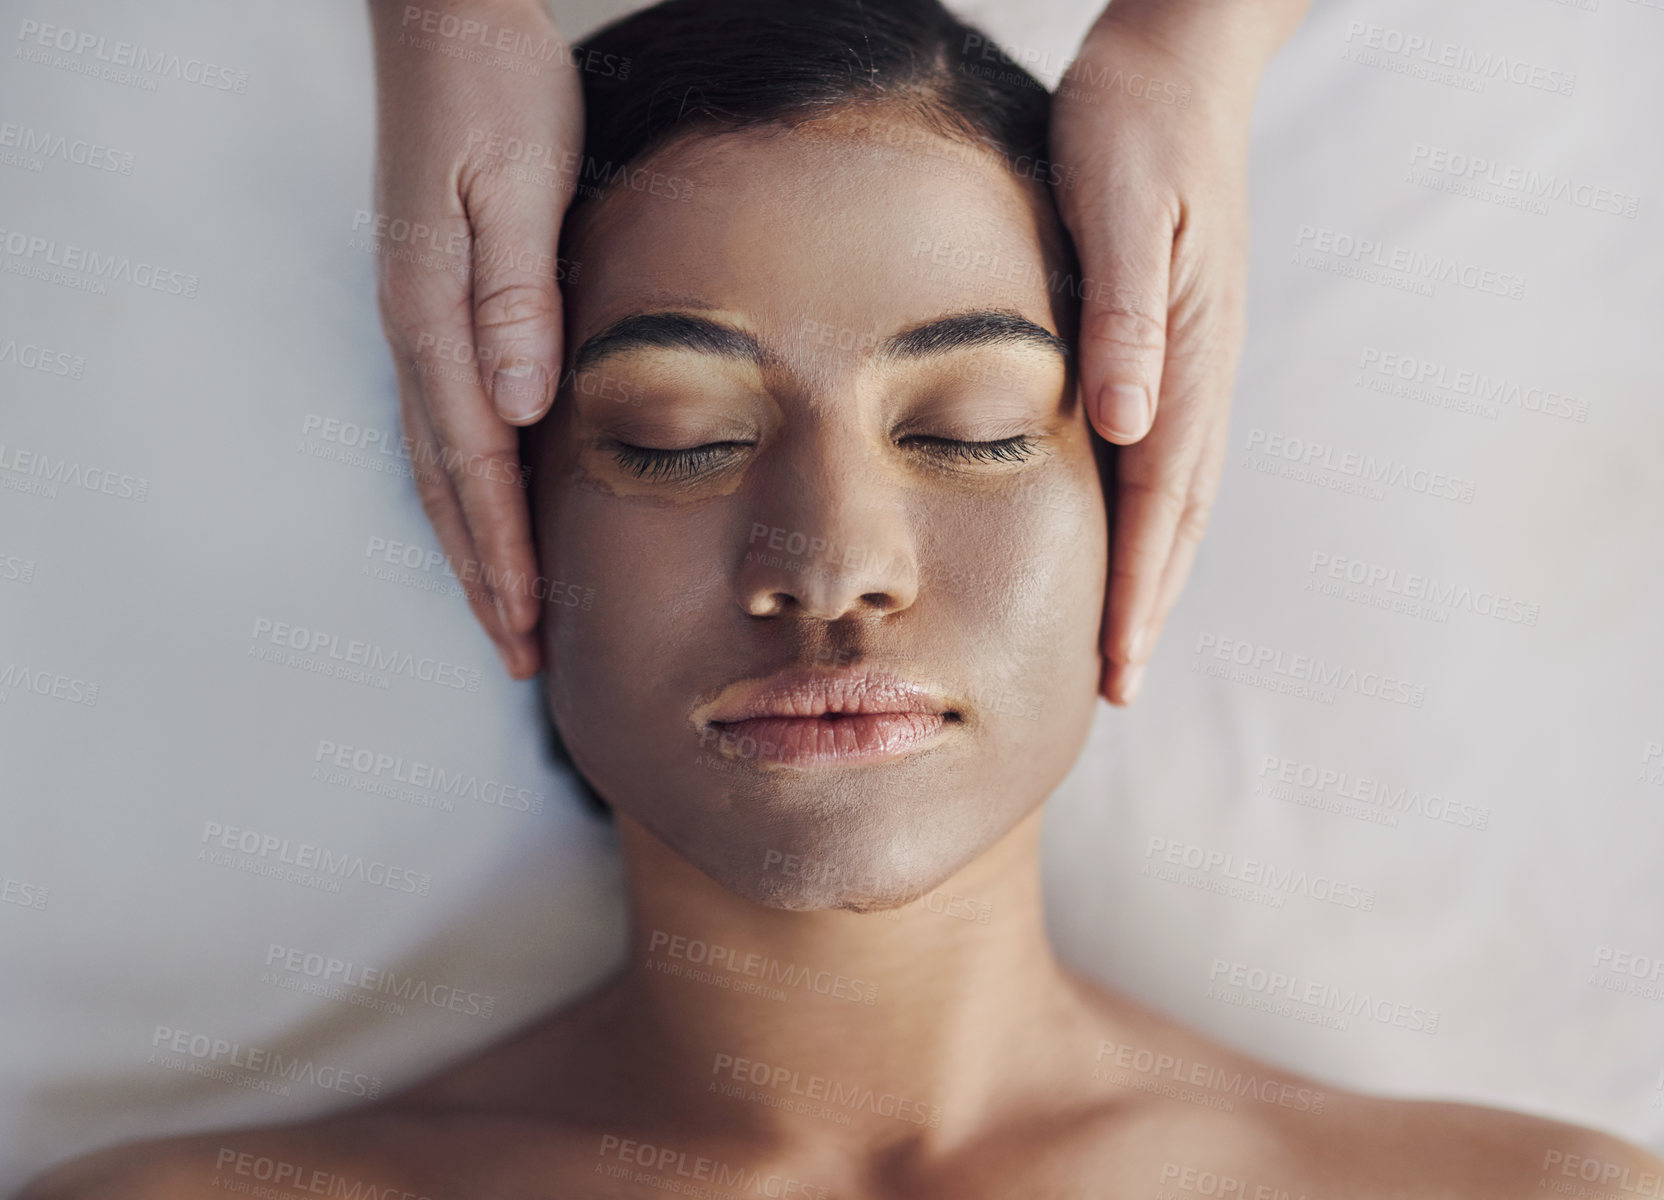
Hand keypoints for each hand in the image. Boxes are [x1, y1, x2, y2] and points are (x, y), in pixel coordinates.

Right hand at [366, 0, 583, 677]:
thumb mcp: (509, 182)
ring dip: (475, 545)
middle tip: (518, 657)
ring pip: (445, 464)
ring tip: (505, 613)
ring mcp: (424, 323)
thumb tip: (522, 404)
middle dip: (485, 576)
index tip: (527, 624)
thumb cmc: (489, 91)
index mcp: (437, 317)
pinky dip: (472, 488)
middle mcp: (421, 334)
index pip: (476, 463)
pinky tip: (492, 514)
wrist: (448, 23)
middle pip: (450, 484)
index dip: (502, 552)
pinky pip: (452, 423)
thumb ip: (513, 296)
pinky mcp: (442, 307)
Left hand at [1051, 1, 1306, 704]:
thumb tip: (1126, 423)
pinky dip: (1146, 513)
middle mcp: (1198, 372)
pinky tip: (1124, 536)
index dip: (1136, 591)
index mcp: (1185, 354)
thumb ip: (1124, 315)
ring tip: (1124, 638)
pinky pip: (1163, 451)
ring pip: (1173, 494)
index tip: (1115, 666)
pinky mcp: (1174, 342)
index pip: (1158, 502)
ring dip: (1152, 572)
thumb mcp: (1121, 207)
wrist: (1176, 62)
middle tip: (1115, 687)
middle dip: (1147, 606)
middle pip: (1174, 517)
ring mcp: (1193, 361)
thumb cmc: (1134, 126)